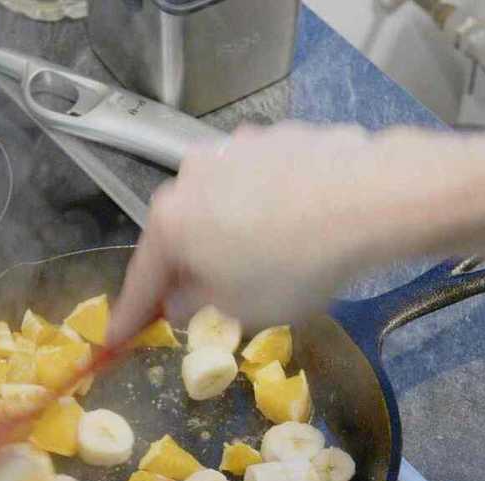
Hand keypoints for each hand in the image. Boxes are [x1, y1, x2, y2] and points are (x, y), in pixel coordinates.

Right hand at [107, 122, 442, 343]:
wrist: (368, 199)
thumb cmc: (294, 265)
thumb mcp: (238, 309)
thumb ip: (196, 304)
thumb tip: (184, 298)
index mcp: (170, 221)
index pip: (141, 279)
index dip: (130, 315)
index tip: (116, 338)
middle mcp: (191, 175)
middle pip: (180, 232)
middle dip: (189, 266)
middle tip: (204, 299)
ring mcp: (234, 149)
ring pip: (221, 203)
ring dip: (231, 232)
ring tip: (266, 261)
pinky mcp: (276, 137)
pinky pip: (260, 183)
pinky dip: (268, 206)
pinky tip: (299, 228)